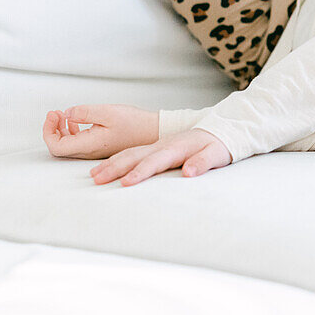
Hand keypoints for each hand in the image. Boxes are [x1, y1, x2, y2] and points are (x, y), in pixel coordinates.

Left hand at [42, 104, 157, 159]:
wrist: (153, 131)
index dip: (48, 131)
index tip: (54, 114)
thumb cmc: (134, 123)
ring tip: (63, 115)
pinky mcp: (99, 146)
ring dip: (61, 130)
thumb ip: (84, 113)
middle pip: (59, 147)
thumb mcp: (108, 112)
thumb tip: (66, 114)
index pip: (56, 146)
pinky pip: (78, 142)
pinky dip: (72, 131)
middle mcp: (90, 151)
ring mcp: (94, 150)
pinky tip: (76, 121)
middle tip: (55, 113)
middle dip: (52, 129)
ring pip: (68, 145)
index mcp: (89, 144)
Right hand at [89, 128, 232, 186]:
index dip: (140, 172)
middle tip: (97, 180)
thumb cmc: (218, 145)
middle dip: (115, 168)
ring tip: (94, 176)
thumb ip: (203, 162)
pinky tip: (106, 167)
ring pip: (130, 153)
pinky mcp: (156, 148)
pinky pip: (133, 152)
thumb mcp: (216, 154)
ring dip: (112, 164)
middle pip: (135, 156)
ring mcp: (158, 145)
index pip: (155, 161)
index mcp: (176, 148)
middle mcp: (163, 145)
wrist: (220, 131)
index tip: (126, 183)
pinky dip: (118, 159)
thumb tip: (189, 172)